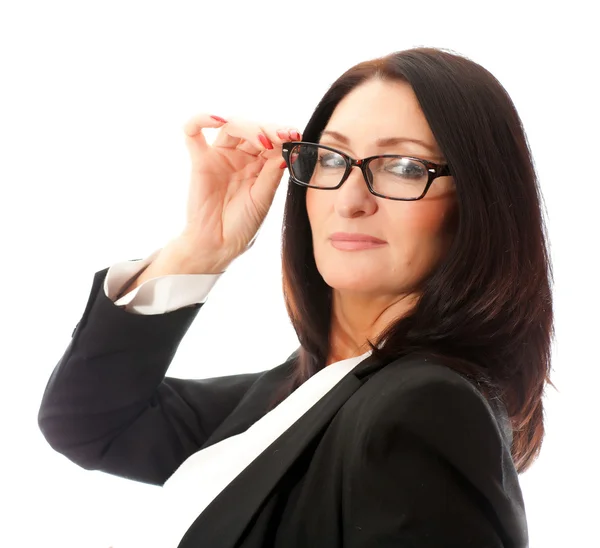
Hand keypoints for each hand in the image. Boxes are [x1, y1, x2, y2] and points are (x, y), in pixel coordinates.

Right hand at [174, 113, 301, 272]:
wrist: (219, 244)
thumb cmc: (243, 225)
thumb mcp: (263, 198)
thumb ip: (272, 174)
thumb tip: (287, 150)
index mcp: (260, 165)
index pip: (271, 140)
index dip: (282, 134)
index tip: (294, 135)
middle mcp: (240, 156)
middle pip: (253, 128)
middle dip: (269, 129)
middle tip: (282, 136)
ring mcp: (220, 156)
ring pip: (230, 126)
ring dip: (247, 126)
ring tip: (262, 141)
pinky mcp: (200, 160)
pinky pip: (193, 132)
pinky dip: (201, 119)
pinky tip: (217, 120)